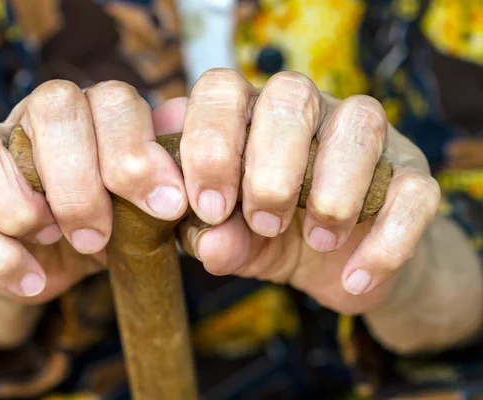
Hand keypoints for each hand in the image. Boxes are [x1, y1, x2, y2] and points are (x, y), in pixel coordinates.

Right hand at [0, 80, 189, 302]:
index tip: (167, 207)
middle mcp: (42, 117)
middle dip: (83, 179)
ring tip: (65, 243)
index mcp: (98, 112)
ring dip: (25, 206)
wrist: (54, 260)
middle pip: (53, 105)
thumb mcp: (150, 213)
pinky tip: (35, 282)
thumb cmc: (114, 227)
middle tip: (102, 235)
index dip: (139, 154)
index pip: (114, 100)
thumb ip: (174, 189)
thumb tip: (189, 163)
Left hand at [165, 69, 440, 314]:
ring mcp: (364, 137)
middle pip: (290, 94)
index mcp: (251, 115)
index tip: (210, 208)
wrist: (343, 265)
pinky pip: (413, 192)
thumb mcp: (237, 242)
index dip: (207, 141)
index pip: (221, 88)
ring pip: (360, 126)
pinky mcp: (411, 174)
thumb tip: (210, 244)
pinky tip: (355, 276)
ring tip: (316, 240)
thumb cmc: (274, 235)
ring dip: (332, 194)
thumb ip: (218, 239)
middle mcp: (307, 110)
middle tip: (263, 222)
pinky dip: (385, 242)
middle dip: (269, 168)